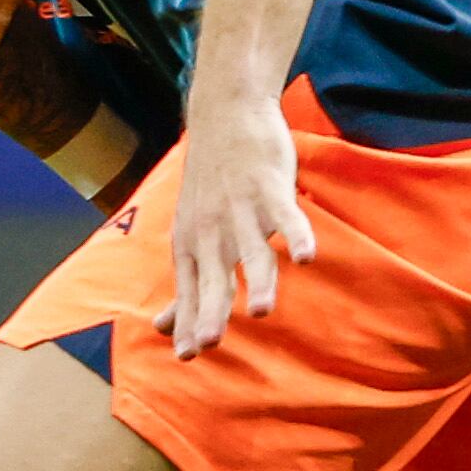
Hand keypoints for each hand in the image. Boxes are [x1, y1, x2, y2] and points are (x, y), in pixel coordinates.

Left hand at [155, 89, 315, 356]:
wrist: (225, 116)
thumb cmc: (209, 185)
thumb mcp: (189, 233)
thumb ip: (185, 284)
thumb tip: (163, 328)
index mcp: (192, 244)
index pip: (189, 289)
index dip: (189, 320)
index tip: (187, 355)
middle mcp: (212, 230)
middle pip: (214, 277)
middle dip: (212, 310)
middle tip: (210, 343)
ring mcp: (241, 209)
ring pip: (252, 251)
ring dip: (258, 281)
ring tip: (263, 311)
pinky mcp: (270, 187)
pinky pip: (287, 215)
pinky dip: (298, 235)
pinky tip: (308, 258)